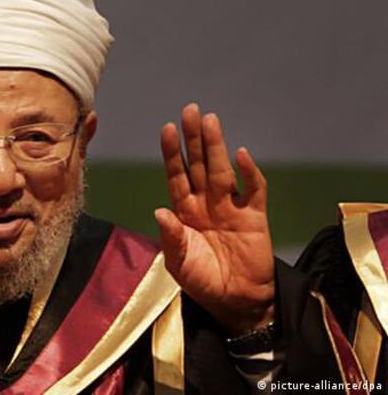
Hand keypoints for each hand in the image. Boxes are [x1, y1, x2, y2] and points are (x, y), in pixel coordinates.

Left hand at [155, 104, 274, 334]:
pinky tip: (241, 155)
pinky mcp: (254, 216)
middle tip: (190, 110)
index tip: (166, 129)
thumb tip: (160, 211)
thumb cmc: (203, 281)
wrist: (236, 303)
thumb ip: (172, 238)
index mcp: (185, 211)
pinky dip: (249, 172)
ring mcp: (231, 207)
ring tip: (210, 121)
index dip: (172, 153)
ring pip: (222, 170)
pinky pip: (253, 189)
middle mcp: (206, 203)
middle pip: (199, 164)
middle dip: (194, 138)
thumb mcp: (179, 263)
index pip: (176, 175)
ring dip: (216, 146)